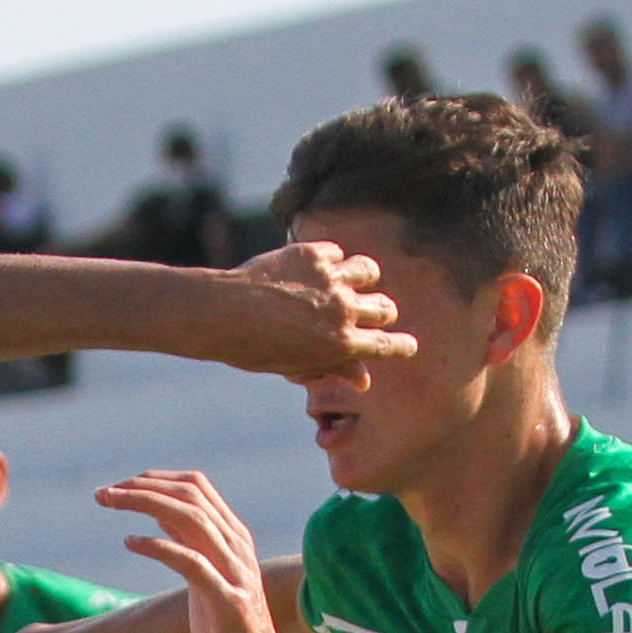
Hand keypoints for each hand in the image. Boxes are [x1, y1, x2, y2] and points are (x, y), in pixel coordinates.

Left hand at [96, 470, 307, 632]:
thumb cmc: (226, 632)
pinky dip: (159, 546)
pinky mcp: (229, 602)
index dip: (154, 480)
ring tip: (109, 503)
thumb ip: (189, 544)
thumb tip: (158, 511)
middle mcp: (237, 548)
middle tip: (102, 494)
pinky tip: (130, 541)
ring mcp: (236, 573)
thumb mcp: (204, 579)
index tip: (118, 487)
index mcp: (233, 538)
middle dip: (142, 487)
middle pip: (189, 496)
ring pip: (192, 519)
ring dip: (144, 504)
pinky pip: (192, 562)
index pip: (195, 487)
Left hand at [218, 241, 418, 380]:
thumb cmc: (255, 348)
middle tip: (375, 313)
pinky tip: (316, 268)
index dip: (401, 346)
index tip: (410, 346)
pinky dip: (331, 260)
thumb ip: (334, 366)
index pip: (386, 345)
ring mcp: (330, 278)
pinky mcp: (313, 254)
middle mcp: (342, 309)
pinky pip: (337, 253)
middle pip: (385, 307)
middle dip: (383, 313)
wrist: (222, 312)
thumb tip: (365, 380)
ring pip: (369, 270)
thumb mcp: (297, 364)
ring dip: (366, 278)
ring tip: (354, 280)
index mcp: (341, 344)